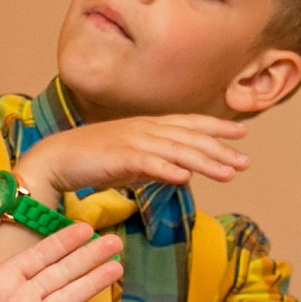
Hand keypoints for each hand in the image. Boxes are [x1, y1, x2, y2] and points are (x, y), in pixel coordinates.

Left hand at [0, 219, 125, 301]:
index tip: (87, 226)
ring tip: (117, 268)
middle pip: (63, 273)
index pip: (42, 255)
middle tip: (115, 242)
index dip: (64, 241)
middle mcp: (22, 296)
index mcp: (4, 277)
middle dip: (89, 257)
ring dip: (92, 283)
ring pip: (68, 298)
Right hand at [16, 114, 247, 198]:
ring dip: (204, 161)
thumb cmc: (91, 160)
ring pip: (176, 150)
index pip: (189, 123)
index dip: (216, 126)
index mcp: (147, 127)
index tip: (242, 132)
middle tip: (244, 162)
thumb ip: (154, 163)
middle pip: (190, 138)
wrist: (56, 158)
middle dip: (220, 149)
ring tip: (228, 173)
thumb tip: (179, 171)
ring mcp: (132, 141)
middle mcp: (144, 129)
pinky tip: (185, 178)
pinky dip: (168, 169)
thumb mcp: (130, 161)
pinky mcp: (118, 156)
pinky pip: (148, 162)